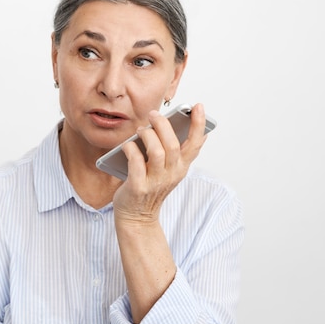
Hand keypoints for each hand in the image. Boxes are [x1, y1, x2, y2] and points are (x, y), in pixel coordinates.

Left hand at [112, 103, 207, 225]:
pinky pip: (136, 163)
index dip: (198, 124)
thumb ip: (174, 152)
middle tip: (153, 114)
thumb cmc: (150, 187)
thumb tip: (177, 127)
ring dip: (147, 136)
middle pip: (173, 145)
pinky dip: (131, 150)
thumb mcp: (167, 170)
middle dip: (163, 125)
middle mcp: (171, 174)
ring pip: (157, 152)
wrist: (137, 217)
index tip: (198, 106)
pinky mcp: (138, 188)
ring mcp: (155, 182)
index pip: (195, 145)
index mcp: (180, 168)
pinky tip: (127, 145)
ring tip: (140, 129)